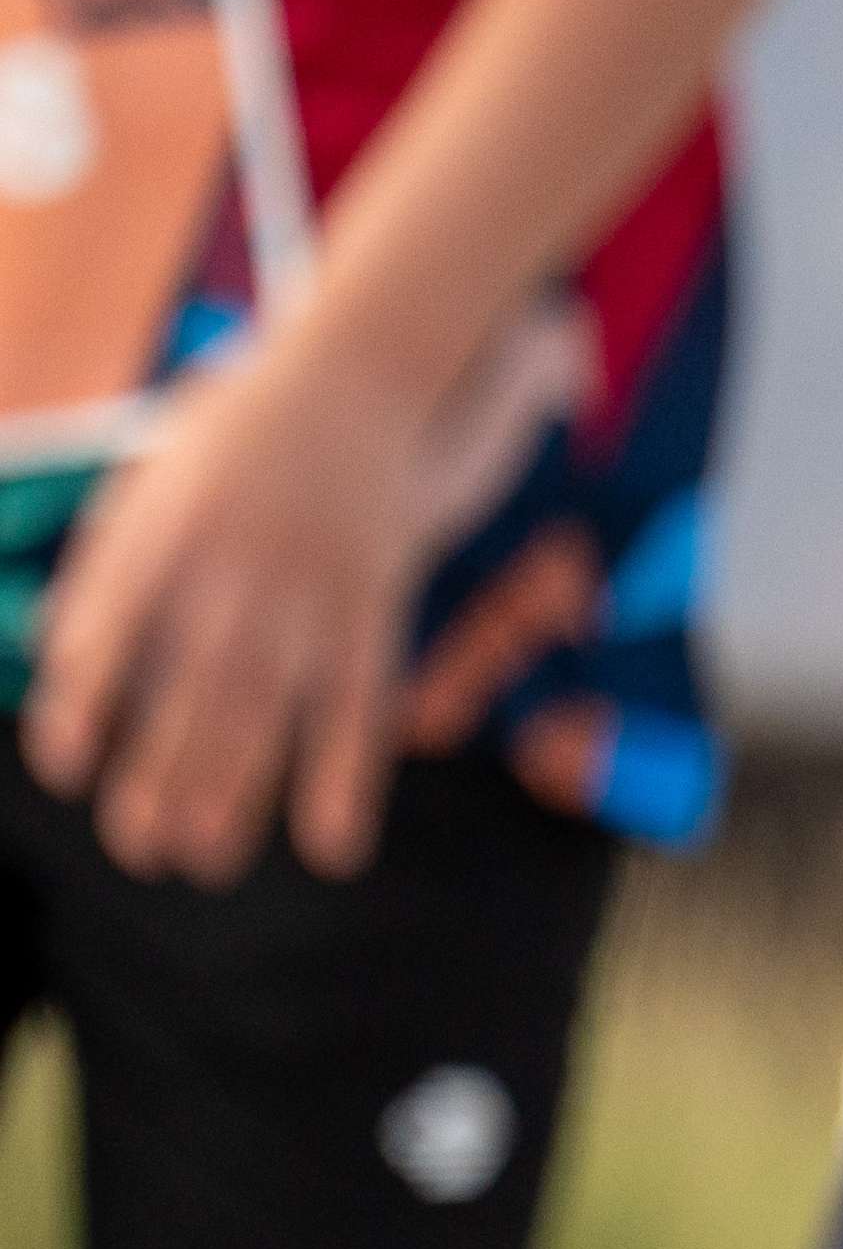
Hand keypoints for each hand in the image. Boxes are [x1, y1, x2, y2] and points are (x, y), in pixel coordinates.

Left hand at [28, 329, 434, 885]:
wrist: (356, 388)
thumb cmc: (236, 442)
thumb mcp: (148, 484)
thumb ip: (108, 574)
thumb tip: (65, 672)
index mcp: (159, 535)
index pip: (102, 635)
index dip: (79, 708)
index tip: (67, 766)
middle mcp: (230, 572)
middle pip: (187, 697)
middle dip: (159, 783)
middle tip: (141, 849)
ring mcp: (307, 598)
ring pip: (265, 717)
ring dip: (232, 798)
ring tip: (203, 861)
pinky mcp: (371, 616)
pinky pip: (358, 714)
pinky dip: (345, 783)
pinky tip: (329, 844)